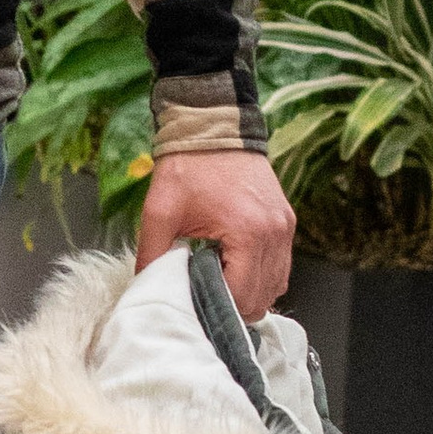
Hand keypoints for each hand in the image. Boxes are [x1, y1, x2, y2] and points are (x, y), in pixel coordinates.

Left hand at [135, 148, 296, 321]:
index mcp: (248, 233)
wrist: (212, 126)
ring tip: (219, 282)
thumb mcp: (159, 211)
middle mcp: (274, 233)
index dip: (216, 307)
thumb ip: (151, 255)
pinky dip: (260, 275)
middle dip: (233, 304)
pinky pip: (280, 266)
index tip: (194, 302)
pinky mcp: (285, 221)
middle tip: (204, 295)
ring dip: (250, 292)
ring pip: (276, 285)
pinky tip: (234, 268)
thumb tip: (147, 286)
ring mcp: (284, 227)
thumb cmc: (189, 165)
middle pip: (262, 297)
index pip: (241, 296)